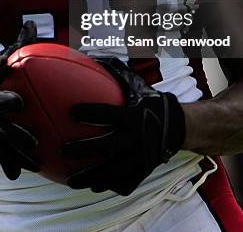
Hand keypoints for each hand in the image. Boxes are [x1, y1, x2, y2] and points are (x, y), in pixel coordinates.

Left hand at [63, 58, 184, 194]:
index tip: (71, 112)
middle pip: (107, 146)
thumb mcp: (138, 87)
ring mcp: (141, 158)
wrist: (178, 128)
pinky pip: (123, 183)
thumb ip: (117, 75)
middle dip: (84, 149)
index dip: (91, 113)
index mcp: (134, 116)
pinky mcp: (143, 172)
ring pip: (112, 172)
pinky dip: (107, 185)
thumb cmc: (151, 103)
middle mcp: (138, 138)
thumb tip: (93, 57)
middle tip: (64, 150)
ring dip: (90, 177)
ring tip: (70, 181)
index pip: (109, 114)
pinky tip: (91, 186)